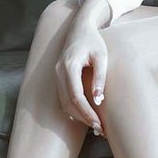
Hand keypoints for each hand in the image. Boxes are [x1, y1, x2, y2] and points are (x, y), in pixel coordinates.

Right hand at [56, 18, 106, 135]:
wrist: (80, 28)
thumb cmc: (93, 42)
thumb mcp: (101, 57)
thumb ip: (100, 77)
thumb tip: (99, 100)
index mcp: (69, 65)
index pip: (76, 96)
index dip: (87, 112)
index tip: (99, 124)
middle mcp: (59, 71)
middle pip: (68, 103)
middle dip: (83, 118)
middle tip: (99, 129)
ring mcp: (56, 75)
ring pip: (64, 103)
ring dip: (78, 116)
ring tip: (95, 125)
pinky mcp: (59, 78)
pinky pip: (64, 98)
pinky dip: (74, 109)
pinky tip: (87, 115)